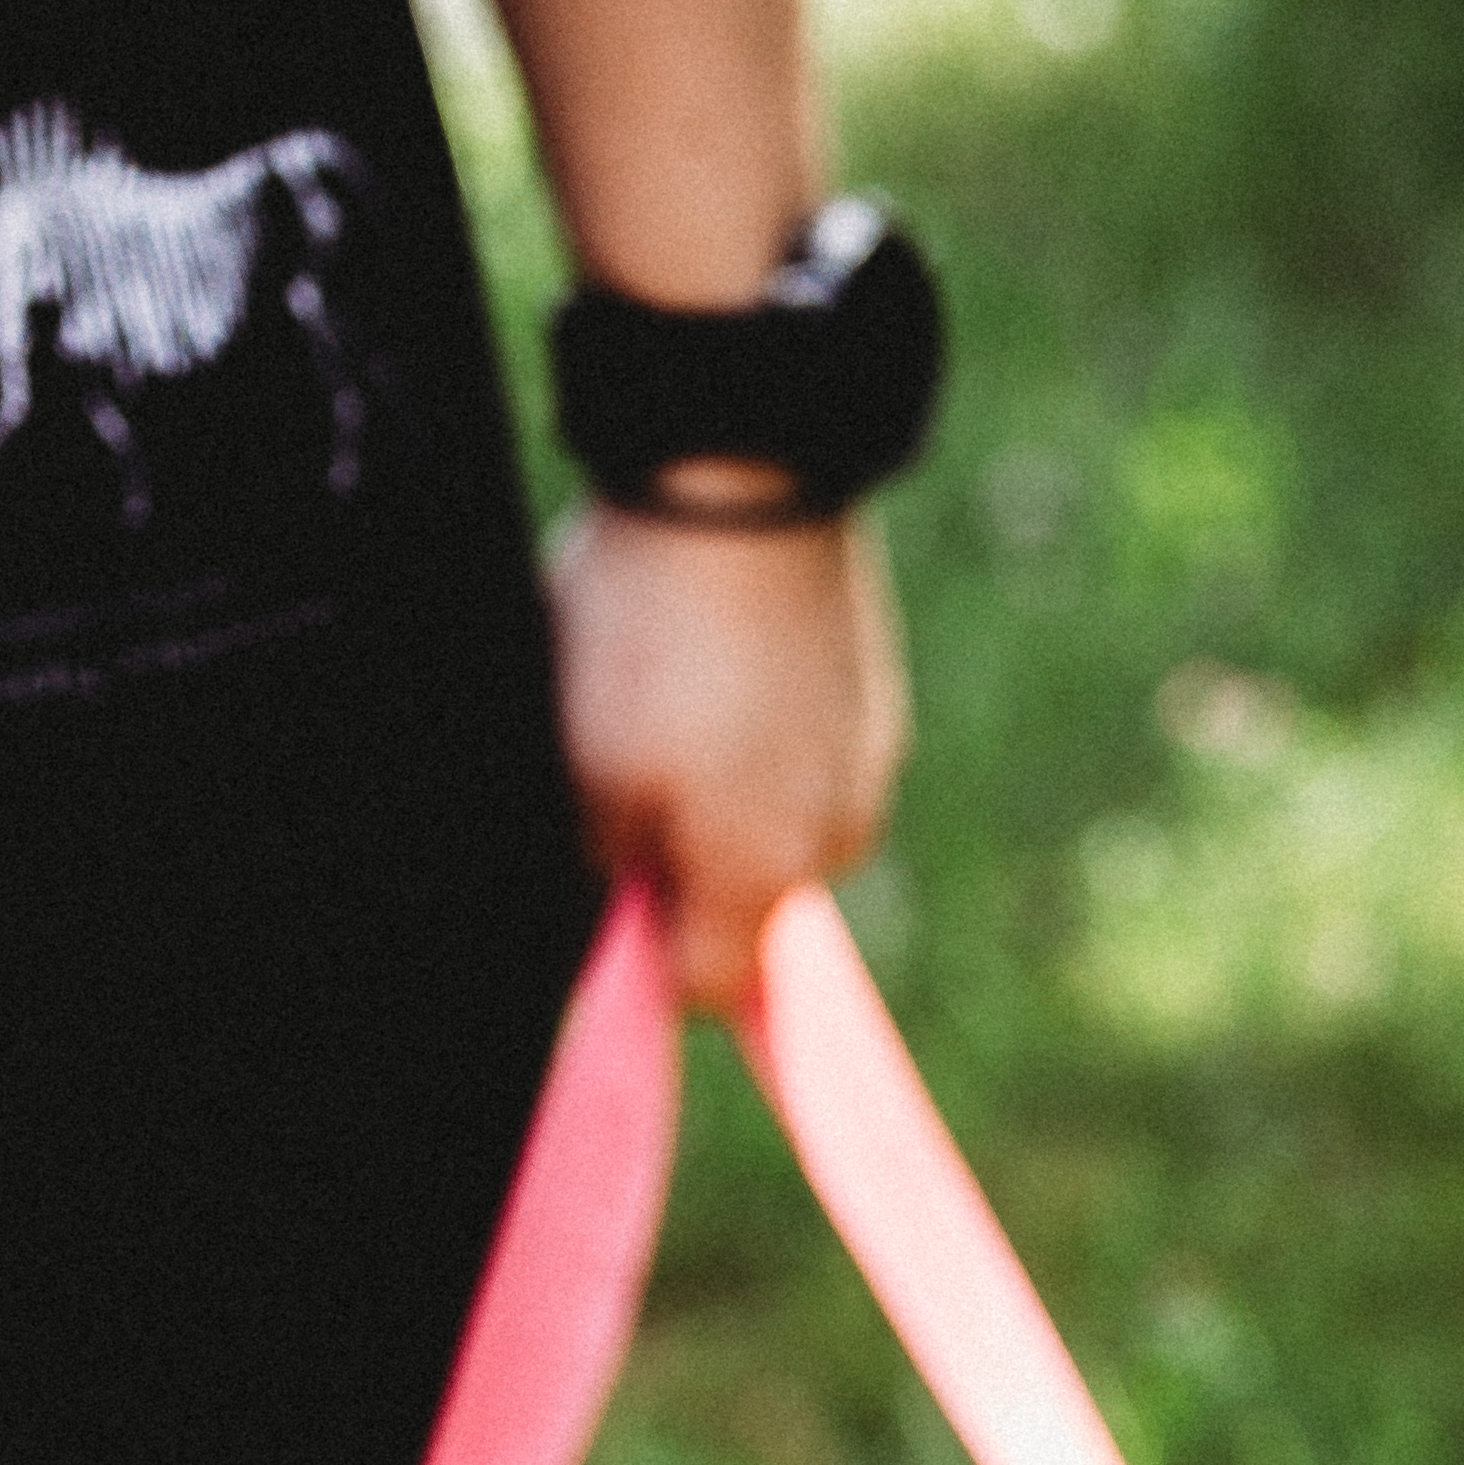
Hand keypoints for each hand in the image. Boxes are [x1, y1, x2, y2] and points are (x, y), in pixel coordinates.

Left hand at [546, 498, 910, 1013]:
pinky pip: (804, 748)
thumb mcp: (588, 769)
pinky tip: (714, 653)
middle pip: (745, 901)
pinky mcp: (875, 694)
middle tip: (617, 765)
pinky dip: (758, 726)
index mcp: (765, 878)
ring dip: (721, 788)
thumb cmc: (651, 639)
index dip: (644, 962)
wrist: (748, 476)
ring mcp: (869, 761)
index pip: (709, 989)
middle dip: (682, 862)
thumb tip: (625, 907)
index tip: (606, 897)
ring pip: (774, 819)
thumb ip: (608, 868)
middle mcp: (838, 839)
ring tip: (667, 690)